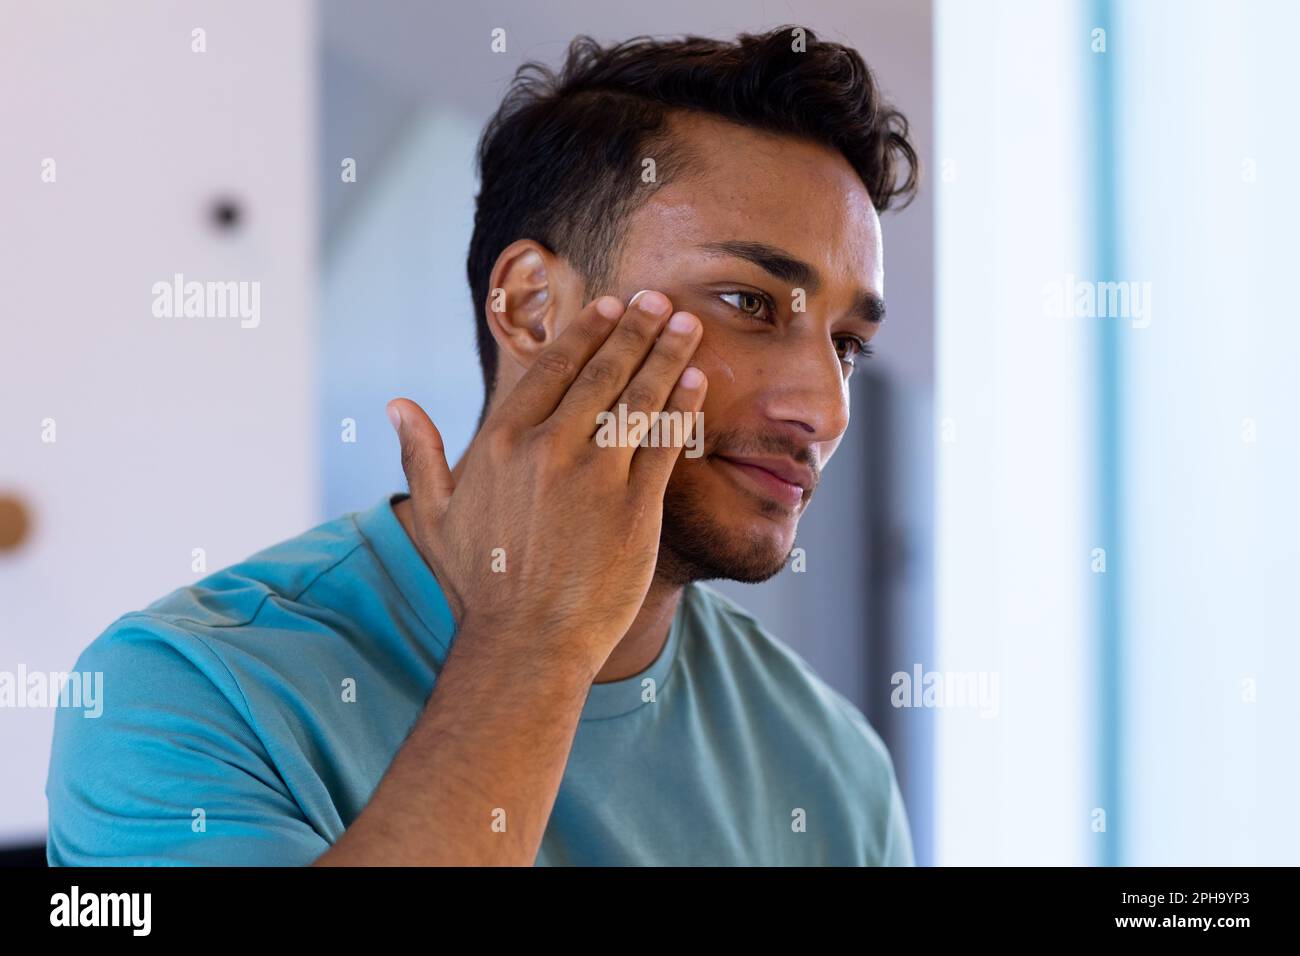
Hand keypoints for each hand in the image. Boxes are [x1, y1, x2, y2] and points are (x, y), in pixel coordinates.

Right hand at [387, 290, 705, 675]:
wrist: (527, 646)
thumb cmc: (479, 585)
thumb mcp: (434, 517)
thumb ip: (420, 455)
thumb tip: (396, 405)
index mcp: (502, 442)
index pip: (551, 367)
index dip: (585, 331)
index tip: (608, 305)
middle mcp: (549, 449)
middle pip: (602, 372)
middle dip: (635, 328)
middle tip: (659, 300)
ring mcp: (595, 476)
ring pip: (639, 398)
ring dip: (666, 355)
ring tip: (688, 326)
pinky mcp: (635, 508)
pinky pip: (665, 445)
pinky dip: (682, 409)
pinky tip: (696, 382)